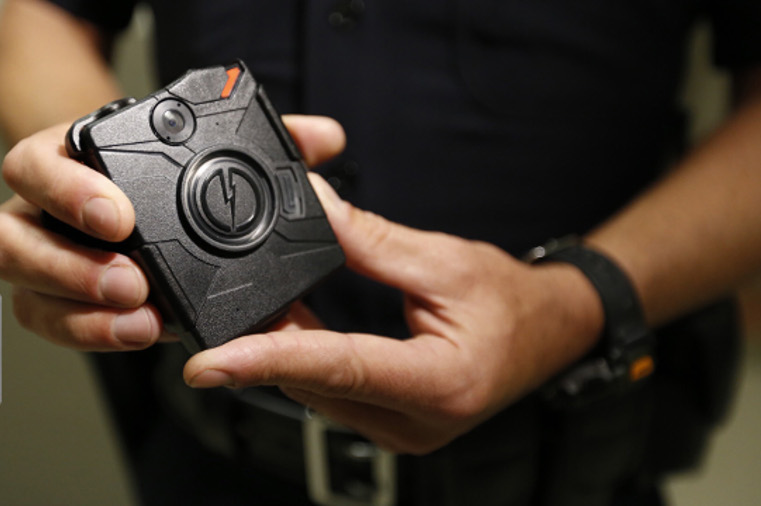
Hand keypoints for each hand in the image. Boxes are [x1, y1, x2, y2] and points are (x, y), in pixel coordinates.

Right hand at [0, 115, 345, 349]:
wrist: (136, 204)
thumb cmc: (165, 173)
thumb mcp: (212, 148)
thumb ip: (267, 139)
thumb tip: (323, 137)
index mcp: (71, 160)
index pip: (38, 164)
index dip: (69, 190)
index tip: (121, 216)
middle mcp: (44, 211)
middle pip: (10, 237)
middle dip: (69, 265)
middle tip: (132, 282)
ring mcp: (47, 260)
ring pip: (23, 289)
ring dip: (79, 312)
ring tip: (141, 322)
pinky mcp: (59, 303)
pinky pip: (51, 325)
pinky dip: (91, 334)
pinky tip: (139, 334)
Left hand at [184, 179, 604, 453]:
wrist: (551, 334)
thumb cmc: (514, 303)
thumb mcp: (447, 261)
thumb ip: (372, 240)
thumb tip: (313, 208)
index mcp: (437, 383)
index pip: (337, 369)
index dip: (266, 362)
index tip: (209, 364)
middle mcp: (413, 422)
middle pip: (312, 381)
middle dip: (262, 343)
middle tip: (223, 302)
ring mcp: (399, 429)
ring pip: (314, 390)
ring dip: (281, 349)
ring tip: (257, 306)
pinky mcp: (389, 421)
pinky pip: (329, 392)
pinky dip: (303, 358)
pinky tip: (289, 326)